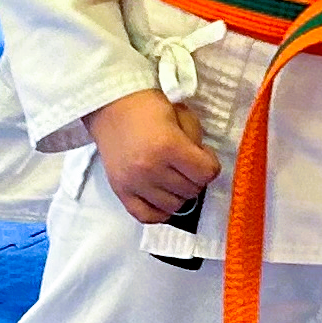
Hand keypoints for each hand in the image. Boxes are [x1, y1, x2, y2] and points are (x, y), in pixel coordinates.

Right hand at [88, 91, 219, 224]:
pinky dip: (160, 211)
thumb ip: (197, 141)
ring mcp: (134, 183)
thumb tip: (202, 166)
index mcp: (168, 146)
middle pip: (191, 191)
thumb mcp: (182, 116)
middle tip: (186, 164)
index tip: (202, 155)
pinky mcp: (120, 191)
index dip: (210, 163)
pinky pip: (147, 216)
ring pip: (173, 206)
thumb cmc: (148, 108)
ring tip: (173, 177)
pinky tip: (163, 197)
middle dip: (195, 178)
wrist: (111, 107)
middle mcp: (150, 168)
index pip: (206, 173)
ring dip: (179, 193)